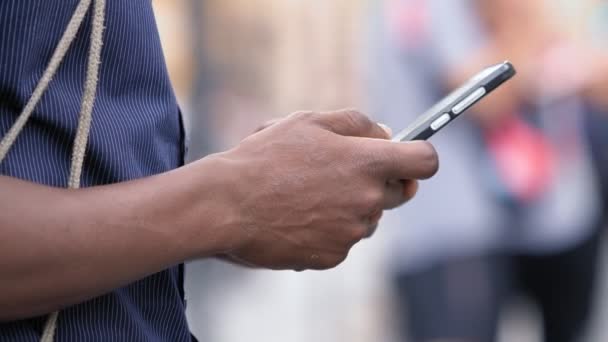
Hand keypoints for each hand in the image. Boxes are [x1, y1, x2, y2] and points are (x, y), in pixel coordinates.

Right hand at [217, 110, 437, 270]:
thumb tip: (387, 134)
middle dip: (380, 181)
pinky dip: (329, 228)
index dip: (420, 156)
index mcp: (367, 163)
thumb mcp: (309, 122)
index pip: (426, 162)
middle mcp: (367, 201)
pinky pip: (344, 239)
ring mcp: (351, 232)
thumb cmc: (265, 158)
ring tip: (307, 193)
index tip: (407, 156)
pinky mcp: (333, 256)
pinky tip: (298, 216)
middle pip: (399, 192)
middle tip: (343, 171)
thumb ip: (358, 123)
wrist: (227, 205)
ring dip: (351, 205)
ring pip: (368, 217)